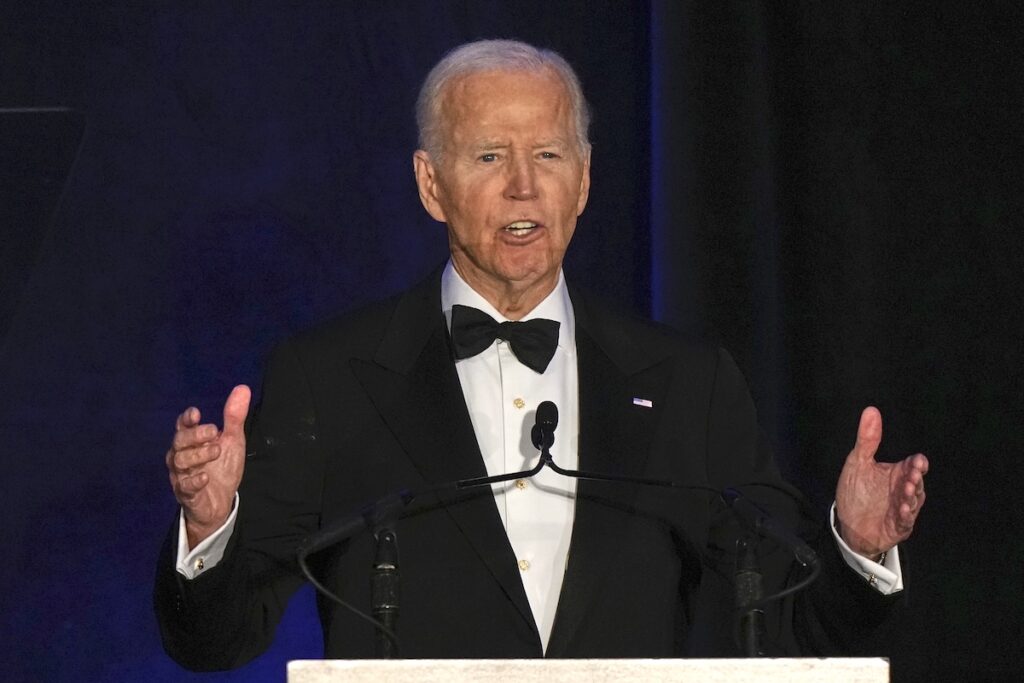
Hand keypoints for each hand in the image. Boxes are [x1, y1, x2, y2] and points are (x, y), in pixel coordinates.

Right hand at [166, 385, 250, 548]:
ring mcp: (182, 475)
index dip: (186, 419)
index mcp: (191, 441)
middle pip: (179, 441)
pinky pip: (185, 486)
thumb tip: (243, 388)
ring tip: (216, 451)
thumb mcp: (231, 440)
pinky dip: (194, 481)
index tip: (195, 413)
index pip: (183, 426)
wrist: (220, 502)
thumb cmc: (222, 468)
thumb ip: (233, 417)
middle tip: (212, 431)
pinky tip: (205, 477)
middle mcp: (182, 456)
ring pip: (180, 462)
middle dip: (194, 435)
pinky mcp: (187, 494)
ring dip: (197, 455)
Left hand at [835, 406, 928, 559]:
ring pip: (913, 501)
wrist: (848, 524)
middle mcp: (902, 490)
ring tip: (907, 489)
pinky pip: (905, 521)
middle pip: (915, 482)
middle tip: (913, 474)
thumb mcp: (858, 463)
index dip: (917, 463)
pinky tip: (902, 510)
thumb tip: (871, 410)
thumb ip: (867, 439)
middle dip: (916, 478)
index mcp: (896, 473)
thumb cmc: (856, 492)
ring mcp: (902, 508)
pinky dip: (905, 515)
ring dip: (911, 495)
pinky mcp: (898, 525)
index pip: (911, 465)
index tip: (918, 460)